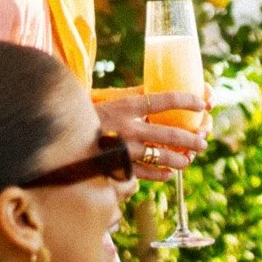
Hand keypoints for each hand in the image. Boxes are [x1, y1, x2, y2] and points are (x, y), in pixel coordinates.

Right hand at [95, 86, 209, 183]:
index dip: (187, 100)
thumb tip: (160, 87)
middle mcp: (126, 128)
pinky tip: (169, 173)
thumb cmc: (86, 116)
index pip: (163, 100)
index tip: (203, 103)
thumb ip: (133, 96)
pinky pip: (146, 174)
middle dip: (191, 139)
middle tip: (203, 141)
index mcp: (124, 106)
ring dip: (180, 158)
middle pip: (170, 134)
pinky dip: (161, 174)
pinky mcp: (117, 167)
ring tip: (188, 160)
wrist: (57, 138)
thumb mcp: (108, 100)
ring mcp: (122, 150)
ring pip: (161, 156)